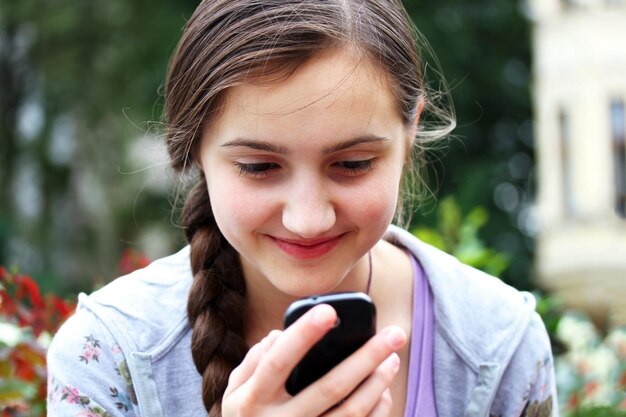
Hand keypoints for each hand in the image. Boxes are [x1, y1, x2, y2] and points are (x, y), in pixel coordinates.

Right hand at [222, 304, 406, 416]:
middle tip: (395, 334)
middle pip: (330, 388)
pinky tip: (382, 390)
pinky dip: (376, 410)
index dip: (303, 335)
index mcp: (253, 400)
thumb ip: (254, 361)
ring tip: (393, 358)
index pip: (279, 361)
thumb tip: (280, 335)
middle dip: (367, 358)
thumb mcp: (235, 393)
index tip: (329, 312)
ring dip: (378, 383)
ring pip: (351, 412)